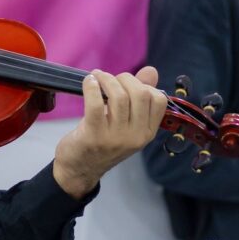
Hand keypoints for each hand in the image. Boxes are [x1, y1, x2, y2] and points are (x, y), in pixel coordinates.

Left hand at [53, 66, 167, 198]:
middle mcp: (136, 136)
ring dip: (106, 79)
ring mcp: (116, 138)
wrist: (80, 169)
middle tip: (109, 78)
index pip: (159, 100)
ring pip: (120, 96)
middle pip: (141, 94)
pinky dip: (92, 87)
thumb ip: (139, 97)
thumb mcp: (125, 122)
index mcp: (148, 132)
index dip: (144, 84)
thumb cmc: (102, 141)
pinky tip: (88, 82)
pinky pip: (96, 104)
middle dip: (124, 78)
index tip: (126, 84)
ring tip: (96, 77)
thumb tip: (151, 70)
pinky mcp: (95, 136)